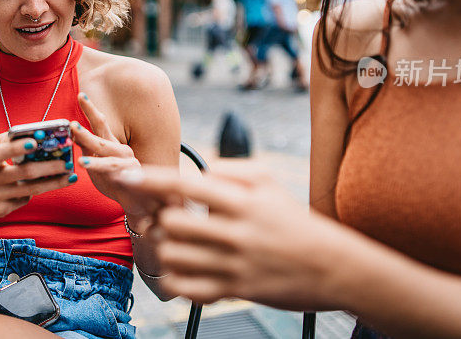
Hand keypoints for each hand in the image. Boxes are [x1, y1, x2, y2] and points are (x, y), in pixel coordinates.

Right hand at [0, 132, 76, 225]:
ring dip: (53, 182)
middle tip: (67, 161)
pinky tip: (49, 185)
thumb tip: (26, 130)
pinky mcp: (1, 210)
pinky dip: (36, 191)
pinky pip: (24, 199)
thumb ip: (1, 141)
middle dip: (49, 167)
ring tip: (71, 176)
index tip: (37, 141)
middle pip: (24, 173)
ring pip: (30, 189)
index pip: (2, 152)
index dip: (19, 147)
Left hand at [70, 93, 154, 221]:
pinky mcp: (132, 176)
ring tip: (78, 148)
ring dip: (92, 148)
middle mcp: (120, 149)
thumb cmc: (117, 183)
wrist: (143, 204)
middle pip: (103, 132)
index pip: (100, 123)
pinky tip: (95, 167)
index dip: (90, 110)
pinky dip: (104, 169)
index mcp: (111, 144)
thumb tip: (72, 135)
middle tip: (72, 123)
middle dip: (88, 124)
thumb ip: (88, 151)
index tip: (81, 94)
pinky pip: (115, 172)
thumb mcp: (97, 166)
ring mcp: (128, 161)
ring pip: (108, 152)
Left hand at [119, 164, 350, 309]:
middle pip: (172, 223)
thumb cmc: (297, 222)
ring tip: (177, 245)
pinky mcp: (236, 291)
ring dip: (167, 249)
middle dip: (162, 221)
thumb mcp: (272, 184)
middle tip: (167, 221)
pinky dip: (176, 279)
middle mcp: (236, 232)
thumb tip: (201, 171)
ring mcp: (235, 264)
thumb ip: (233, 169)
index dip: (150, 179)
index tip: (126, 175)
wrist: (335, 266)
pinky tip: (185, 270)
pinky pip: (186, 288)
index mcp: (243, 200)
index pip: (186, 184)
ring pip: (174, 256)